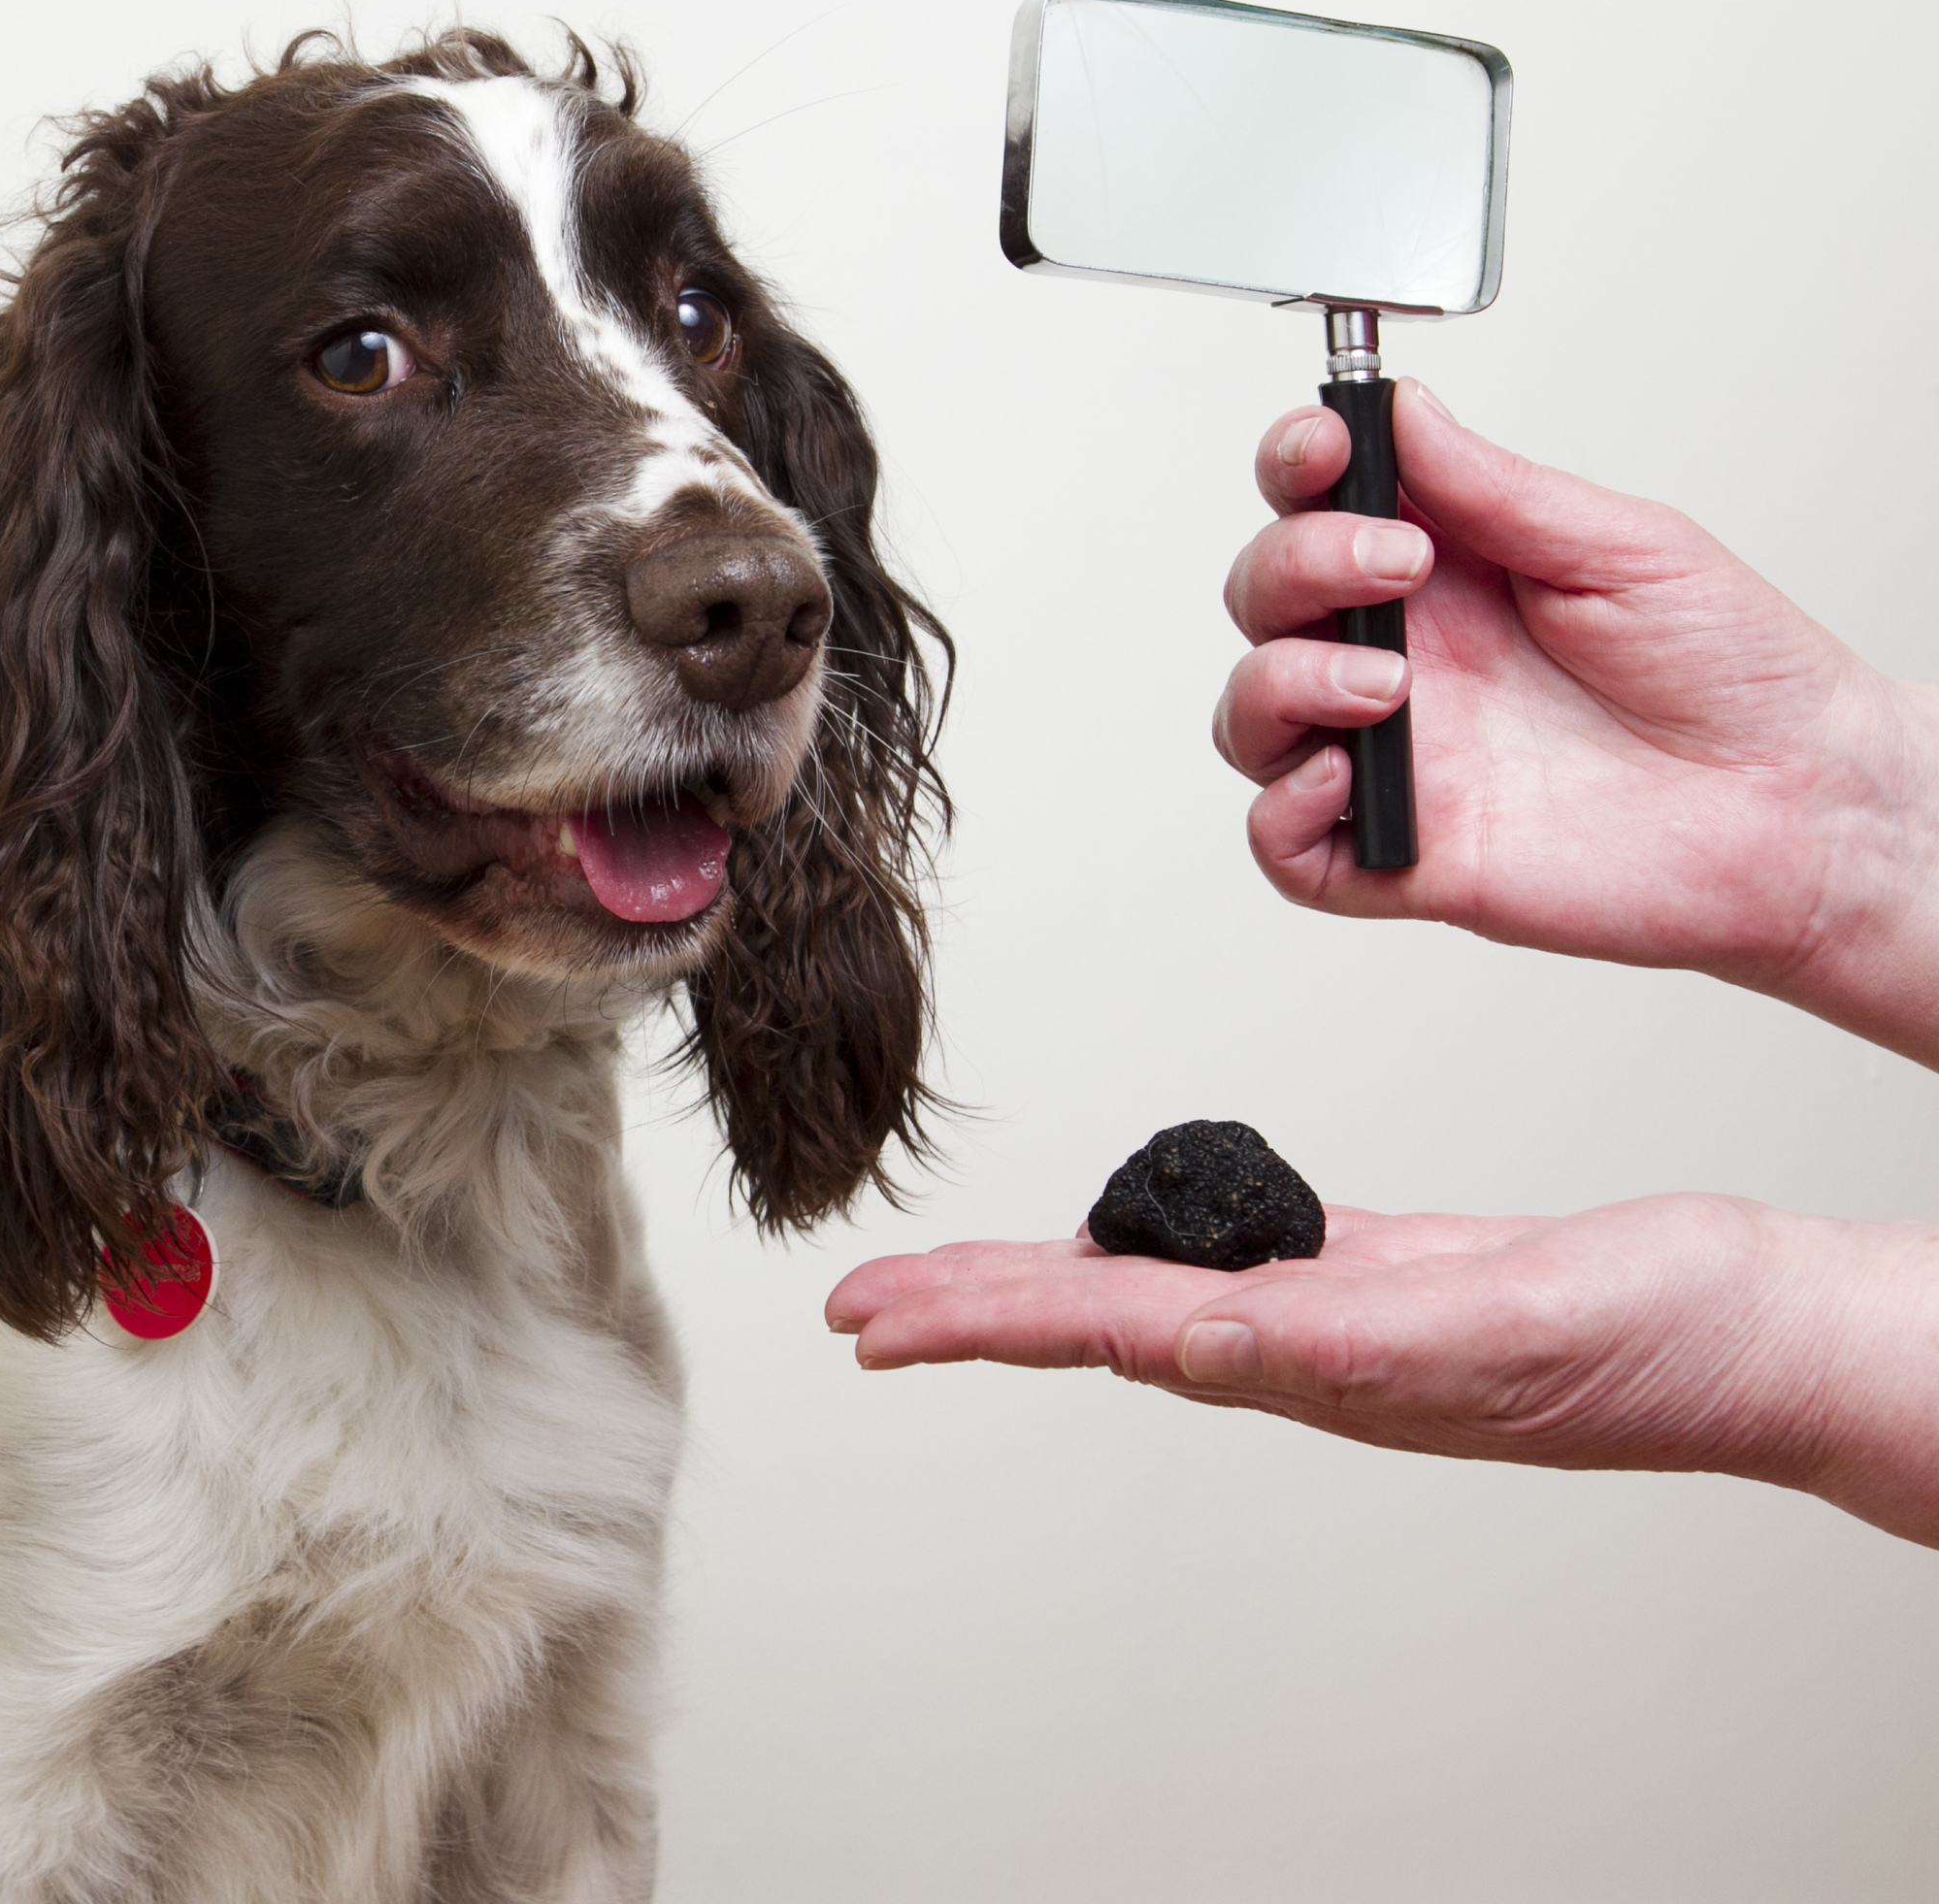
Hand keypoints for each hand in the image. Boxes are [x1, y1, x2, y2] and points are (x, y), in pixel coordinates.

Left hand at [824, 1198, 1938, 1547]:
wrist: (1752, 1332)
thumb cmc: (1652, 1343)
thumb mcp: (1485, 1334)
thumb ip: (1335, 1346)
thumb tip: (1185, 1347)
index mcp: (1302, 1359)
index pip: (1095, 1329)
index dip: (976, 1317)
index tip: (875, 1322)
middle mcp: (1295, 1348)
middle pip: (1090, 1319)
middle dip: (966, 1307)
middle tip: (855, 1305)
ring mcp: (1330, 1319)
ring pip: (1142, 1291)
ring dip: (1034, 1283)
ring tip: (944, 1275)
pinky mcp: (1374, 1279)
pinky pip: (1223, 1261)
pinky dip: (1142, 1250)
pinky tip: (1115, 1247)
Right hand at [1217, 384, 1938, 1063]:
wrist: (1800, 804)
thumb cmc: (1734, 675)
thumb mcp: (1620, 545)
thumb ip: (1494, 487)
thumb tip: (1404, 411)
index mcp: (1445, 575)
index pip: (1316, 506)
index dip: (1295, 465)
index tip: (1327, 448)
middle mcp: (1404, 660)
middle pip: (1264, 598)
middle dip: (1298, 565)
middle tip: (1399, 565)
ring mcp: (1397, 758)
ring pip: (1249, 717)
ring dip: (1282, 682)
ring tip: (1383, 682)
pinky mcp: (1403, 855)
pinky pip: (1284, 846)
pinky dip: (1281, 812)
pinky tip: (1343, 777)